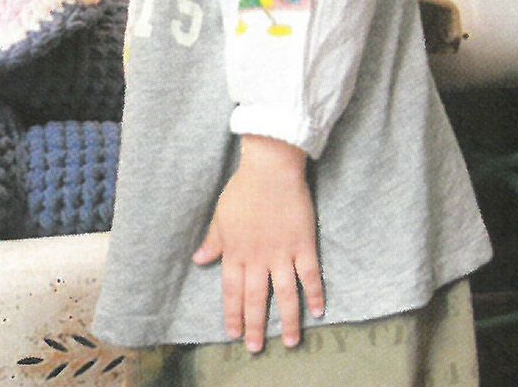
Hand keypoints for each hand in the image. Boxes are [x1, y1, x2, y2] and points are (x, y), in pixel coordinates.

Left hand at [192, 136, 324, 352]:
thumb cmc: (244, 188)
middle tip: (256, 347)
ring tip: (290, 342)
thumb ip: (214, 240)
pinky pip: (310, 275)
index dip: (232, 313)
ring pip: (284, 294)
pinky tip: (317, 311)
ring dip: (286, 320)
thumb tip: (200, 260)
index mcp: (236, 252)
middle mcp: (258, 258)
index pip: (232, 291)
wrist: (271, 169)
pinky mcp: (304, 244)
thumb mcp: (221, 215)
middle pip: (256, 299)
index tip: (233, 333)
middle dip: (255, 326)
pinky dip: (314, 294)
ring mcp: (282, 253)